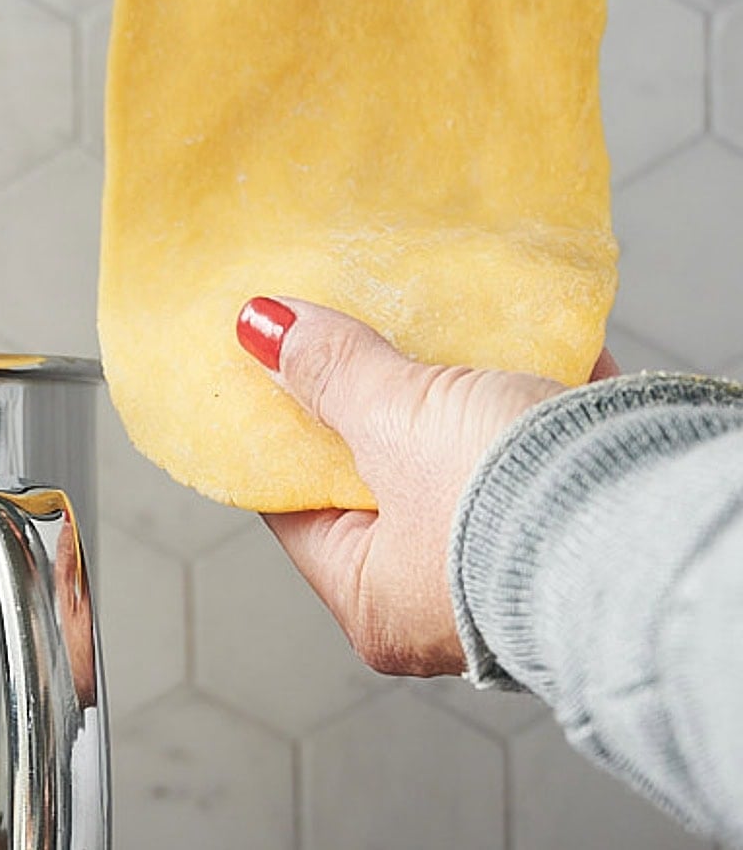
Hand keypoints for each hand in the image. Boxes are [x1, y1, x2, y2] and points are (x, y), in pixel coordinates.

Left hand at [237, 297, 616, 675]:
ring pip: (461, 447)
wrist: (651, 519)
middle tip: (347, 320)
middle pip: (379, 472)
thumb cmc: (509, 505)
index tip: (269, 359)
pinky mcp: (577, 507)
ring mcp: (513, 554)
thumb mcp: (397, 421)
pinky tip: (520, 323)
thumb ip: (331, 373)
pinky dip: (528, 379)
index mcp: (378, 602)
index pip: (295, 504)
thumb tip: (261, 329)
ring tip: (428, 310)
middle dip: (371, 393)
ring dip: (454, 380)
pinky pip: (535, 433)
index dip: (279, 425)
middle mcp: (442, 596)